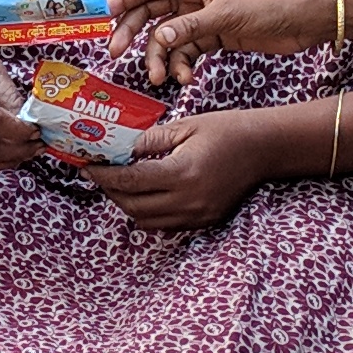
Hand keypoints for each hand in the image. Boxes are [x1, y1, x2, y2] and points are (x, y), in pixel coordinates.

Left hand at [83, 113, 265, 233]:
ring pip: (146, 221)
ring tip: (123, 183)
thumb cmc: (225, 130)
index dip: (104, 175)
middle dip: (111, 191)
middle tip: (101, 173)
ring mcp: (197, 215)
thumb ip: (148, 141)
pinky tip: (148, 193)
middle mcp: (188, 201)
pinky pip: (165, 225)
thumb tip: (117, 149)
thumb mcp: (184, 127)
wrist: (264, 149)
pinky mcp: (204, 222)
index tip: (87, 166)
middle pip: (132, 206)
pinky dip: (149, 212)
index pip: (130, 181)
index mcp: (182, 173)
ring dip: (128, 204)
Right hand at [111, 0, 327, 84]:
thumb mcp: (227, 15)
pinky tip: (186, 78)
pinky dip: (183, 65)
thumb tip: (158, 39)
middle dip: (134, 34)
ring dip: (161, 58)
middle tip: (117, 55)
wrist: (305, 20)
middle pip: (152, 13)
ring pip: (168, 38)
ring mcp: (203, 18)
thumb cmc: (270, 4)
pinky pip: (187, 51)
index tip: (104, 16)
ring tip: (162, 79)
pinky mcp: (215, 37)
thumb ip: (190, 27)